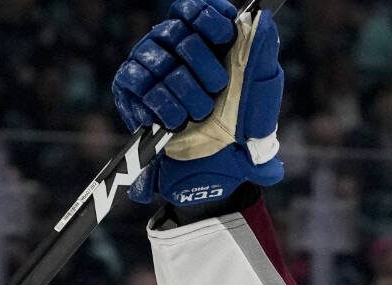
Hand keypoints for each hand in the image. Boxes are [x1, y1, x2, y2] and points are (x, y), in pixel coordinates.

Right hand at [112, 0, 283, 209]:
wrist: (214, 162)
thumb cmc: (238, 122)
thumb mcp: (259, 89)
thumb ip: (262, 53)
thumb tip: (262, 20)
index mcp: (201, 37)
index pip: (194, 9)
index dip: (208, 17)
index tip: (225, 34)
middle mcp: (171, 44)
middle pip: (178, 33)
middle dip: (202, 64)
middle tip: (217, 89)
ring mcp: (148, 63)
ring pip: (158, 61)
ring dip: (183, 92)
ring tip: (196, 114)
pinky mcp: (129, 87)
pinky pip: (136, 84)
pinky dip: (157, 104)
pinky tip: (172, 120)